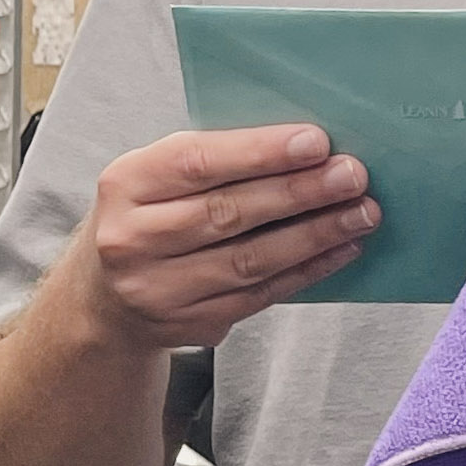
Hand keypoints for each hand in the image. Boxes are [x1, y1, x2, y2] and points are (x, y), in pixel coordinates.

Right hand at [81, 124, 377, 348]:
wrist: (104, 297)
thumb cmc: (147, 218)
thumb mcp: (155, 178)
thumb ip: (213, 161)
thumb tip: (303, 146)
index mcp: (125, 185)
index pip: (196, 162)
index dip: (259, 152)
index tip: (316, 141)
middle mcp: (132, 239)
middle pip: (227, 212)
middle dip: (299, 192)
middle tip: (352, 175)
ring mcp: (158, 289)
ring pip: (249, 259)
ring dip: (314, 234)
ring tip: (360, 212)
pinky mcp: (189, 324)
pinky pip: (260, 295)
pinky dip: (306, 271)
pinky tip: (341, 249)